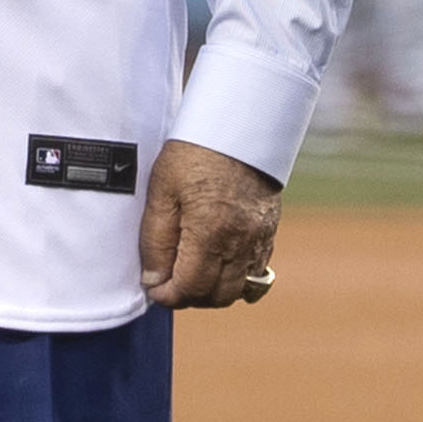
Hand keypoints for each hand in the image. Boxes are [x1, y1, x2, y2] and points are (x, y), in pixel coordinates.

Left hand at [136, 139, 282, 309]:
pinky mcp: (269, 232)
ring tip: (192, 273)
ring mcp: (259, 239)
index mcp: (210, 232)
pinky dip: (236, 279)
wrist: (238, 124)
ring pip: (238, 291)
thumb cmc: (195, 151)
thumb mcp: (161, 191)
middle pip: (216, 297)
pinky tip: (218, 264)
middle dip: (189, 297)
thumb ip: (155, 241)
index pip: (190, 288)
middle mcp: (240, 241)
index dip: (167, 296)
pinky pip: (256, 274)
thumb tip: (153, 280)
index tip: (154, 287)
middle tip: (169, 280)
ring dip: (213, 291)